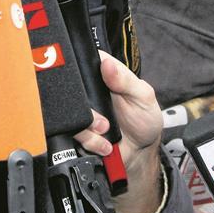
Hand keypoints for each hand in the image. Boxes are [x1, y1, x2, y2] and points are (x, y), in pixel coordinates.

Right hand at [73, 50, 162, 212]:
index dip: (85, 70)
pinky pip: (71, 132)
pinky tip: (104, 142)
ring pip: (69, 113)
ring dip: (89, 127)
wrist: (139, 152)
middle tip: (104, 121)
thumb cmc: (144, 119)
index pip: (86, 60)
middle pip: (71, 88)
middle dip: (88, 109)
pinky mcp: (77, 128)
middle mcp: (89, 90)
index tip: (94, 86)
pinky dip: (89, 140)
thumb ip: (126, 80)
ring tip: (106, 131)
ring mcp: (82, 110)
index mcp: (105, 73)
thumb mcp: (142, 96)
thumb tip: (107, 63)